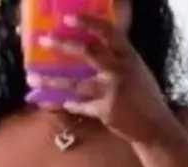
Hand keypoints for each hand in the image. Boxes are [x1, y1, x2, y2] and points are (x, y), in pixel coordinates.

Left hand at [32, 14, 170, 142]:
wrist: (154, 127)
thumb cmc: (143, 96)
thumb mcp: (136, 69)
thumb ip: (118, 54)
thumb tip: (100, 38)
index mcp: (129, 56)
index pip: (109, 32)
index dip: (88, 23)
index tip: (67, 18)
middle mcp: (121, 71)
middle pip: (89, 52)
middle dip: (64, 44)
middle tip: (44, 40)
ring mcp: (112, 92)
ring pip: (76, 84)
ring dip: (52, 81)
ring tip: (33, 77)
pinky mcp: (106, 112)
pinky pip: (80, 106)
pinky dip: (68, 104)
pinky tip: (56, 101)